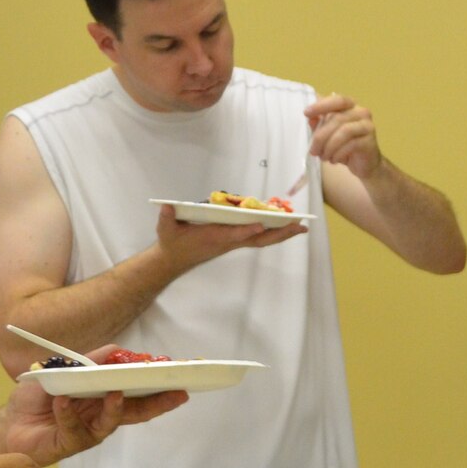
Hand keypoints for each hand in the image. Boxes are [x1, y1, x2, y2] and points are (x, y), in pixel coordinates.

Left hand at [4, 357, 187, 466]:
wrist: (6, 424)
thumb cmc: (35, 398)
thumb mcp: (61, 369)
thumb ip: (89, 360)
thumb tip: (119, 349)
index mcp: (103, 397)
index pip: (136, 392)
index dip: (157, 386)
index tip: (178, 377)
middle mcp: (101, 415)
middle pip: (136, 410)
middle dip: (158, 402)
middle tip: (177, 394)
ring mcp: (88, 431)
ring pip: (110, 422)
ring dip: (115, 408)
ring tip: (117, 393)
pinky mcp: (70, 444)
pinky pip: (74, 429)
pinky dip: (67, 414)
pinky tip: (61, 402)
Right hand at [154, 206, 304, 273]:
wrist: (173, 260)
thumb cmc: (172, 242)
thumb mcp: (166, 229)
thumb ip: (166, 218)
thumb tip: (166, 208)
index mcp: (213, 238)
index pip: (232, 235)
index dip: (245, 230)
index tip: (259, 224)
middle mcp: (227, 241)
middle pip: (257, 239)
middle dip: (278, 233)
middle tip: (300, 226)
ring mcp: (232, 242)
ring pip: (261, 239)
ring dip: (280, 233)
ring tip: (300, 226)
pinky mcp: (233, 241)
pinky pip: (256, 237)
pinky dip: (271, 232)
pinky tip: (284, 227)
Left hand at [305, 93, 381, 177]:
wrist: (365, 164)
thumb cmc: (345, 147)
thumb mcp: (329, 136)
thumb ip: (320, 125)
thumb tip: (310, 118)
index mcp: (351, 106)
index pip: (337, 100)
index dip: (322, 105)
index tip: (306, 113)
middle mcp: (361, 112)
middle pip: (337, 118)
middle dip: (321, 136)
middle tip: (313, 150)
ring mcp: (367, 126)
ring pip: (344, 131)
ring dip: (329, 146)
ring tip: (324, 157)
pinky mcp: (370, 141)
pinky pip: (351, 145)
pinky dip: (338, 154)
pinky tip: (334, 160)